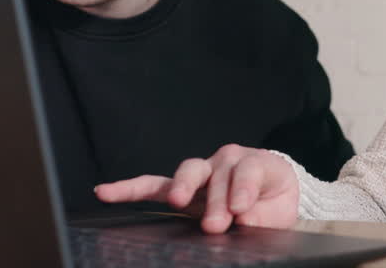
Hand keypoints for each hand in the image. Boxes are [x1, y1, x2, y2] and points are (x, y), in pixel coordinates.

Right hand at [94, 144, 298, 233]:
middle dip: (215, 198)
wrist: (269, 194)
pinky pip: (154, 186)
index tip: (241, 210)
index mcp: (255, 163)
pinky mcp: (181, 187)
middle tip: (215, 224)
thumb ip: (264, 215)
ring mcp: (202, 171)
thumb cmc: (273, 200)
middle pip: (216, 172)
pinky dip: (131, 188)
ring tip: (177, 201)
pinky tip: (106, 192)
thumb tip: (245, 220)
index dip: (243, 189)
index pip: (248, 170)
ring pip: (188, 171)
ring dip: (182, 186)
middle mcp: (226, 161)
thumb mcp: (279, 209)